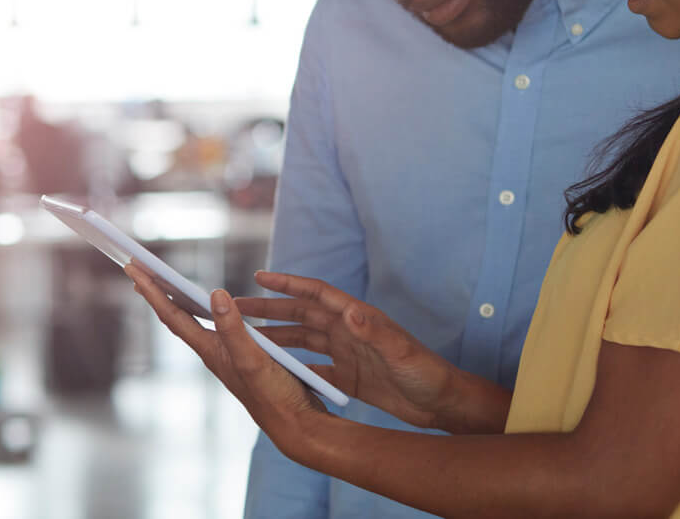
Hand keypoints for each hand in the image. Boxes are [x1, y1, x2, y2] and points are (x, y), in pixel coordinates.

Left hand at [123, 263, 327, 460]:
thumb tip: (215, 294)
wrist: (294, 423)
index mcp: (210, 350)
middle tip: (138, 271)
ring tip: (166, 286)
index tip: (132, 269)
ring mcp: (226, 355)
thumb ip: (233, 328)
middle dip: (157, 293)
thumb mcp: (253, 358)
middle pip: (176, 317)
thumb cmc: (273, 396)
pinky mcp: (242, 357)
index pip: (172, 315)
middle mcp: (213, 352)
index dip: (152, 291)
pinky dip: (206, 312)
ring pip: (193, 323)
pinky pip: (215, 328)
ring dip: (178, 302)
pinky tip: (215, 309)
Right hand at [235, 271, 457, 430]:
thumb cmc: (426, 373)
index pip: (316, 293)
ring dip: (277, 336)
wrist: (442, 403)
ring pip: (303, 339)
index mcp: (357, 318)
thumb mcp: (399, 352)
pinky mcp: (349, 376)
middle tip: (238, 307)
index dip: (287, 283)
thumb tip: (349, 310)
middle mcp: (348, 330)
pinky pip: (314, 367)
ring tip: (249, 338)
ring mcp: (347, 353)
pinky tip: (275, 373)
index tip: (259, 276)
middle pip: (301, 314)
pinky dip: (294, 367)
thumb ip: (374, 332)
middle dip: (270, 309)